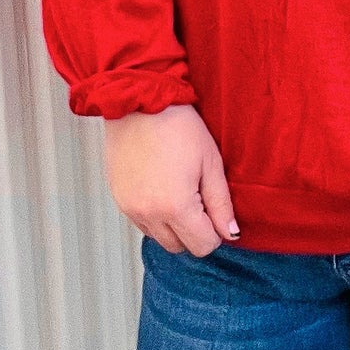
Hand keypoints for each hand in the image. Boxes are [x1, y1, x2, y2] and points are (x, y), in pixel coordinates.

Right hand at [102, 104, 239, 255]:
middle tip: (200, 201)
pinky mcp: (118, 199)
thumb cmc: (177, 126)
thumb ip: (221, 204)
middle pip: (179, 247)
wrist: (139, 101)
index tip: (216, 211)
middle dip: (194, 232)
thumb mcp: (210, 163)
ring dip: (173, 227)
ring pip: (159, 238)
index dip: (216, 232)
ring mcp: (129, 208)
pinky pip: (141, 223)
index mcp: (176, 206)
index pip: (203, 245)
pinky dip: (154, 216)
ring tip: (179, 192)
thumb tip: (230, 232)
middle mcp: (149, 213)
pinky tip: (161, 190)